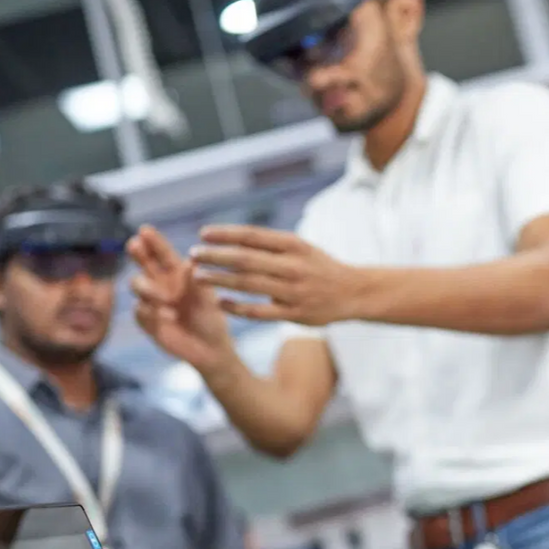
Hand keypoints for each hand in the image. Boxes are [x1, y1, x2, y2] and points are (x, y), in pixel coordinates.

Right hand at [127, 226, 235, 372]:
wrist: (210, 348)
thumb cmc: (211, 318)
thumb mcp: (207, 298)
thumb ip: (196, 282)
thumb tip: (191, 263)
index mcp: (177, 273)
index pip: (162, 253)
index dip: (153, 241)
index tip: (145, 229)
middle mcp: (161, 284)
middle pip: (143, 264)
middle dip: (138, 254)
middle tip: (135, 245)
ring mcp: (152, 301)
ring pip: (137, 285)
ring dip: (149, 289)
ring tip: (168, 300)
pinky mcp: (147, 321)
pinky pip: (140, 311)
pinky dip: (151, 312)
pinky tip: (166, 316)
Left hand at [189, 224, 367, 326]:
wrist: (353, 292)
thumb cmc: (318, 267)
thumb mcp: (300, 248)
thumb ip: (270, 245)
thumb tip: (228, 238)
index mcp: (294, 245)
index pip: (254, 236)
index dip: (226, 234)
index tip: (203, 233)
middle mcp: (294, 266)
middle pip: (246, 259)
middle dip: (217, 256)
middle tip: (194, 254)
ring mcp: (294, 292)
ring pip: (249, 284)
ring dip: (220, 280)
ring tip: (199, 277)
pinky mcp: (295, 314)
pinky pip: (261, 312)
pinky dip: (238, 307)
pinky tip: (221, 303)